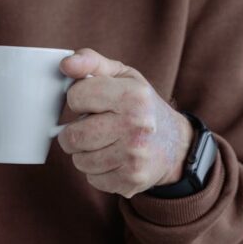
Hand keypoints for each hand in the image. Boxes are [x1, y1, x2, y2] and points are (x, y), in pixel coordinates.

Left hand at [57, 48, 192, 197]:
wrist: (176, 145)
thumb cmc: (141, 106)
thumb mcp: (123, 76)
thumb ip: (91, 63)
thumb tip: (65, 64)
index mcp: (133, 96)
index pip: (75, 97)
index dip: (79, 99)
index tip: (93, 102)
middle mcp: (136, 127)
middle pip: (71, 136)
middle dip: (75, 132)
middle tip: (93, 127)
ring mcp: (134, 157)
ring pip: (79, 160)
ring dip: (84, 153)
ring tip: (105, 143)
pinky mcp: (131, 180)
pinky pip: (92, 179)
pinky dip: (97, 171)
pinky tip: (113, 159)